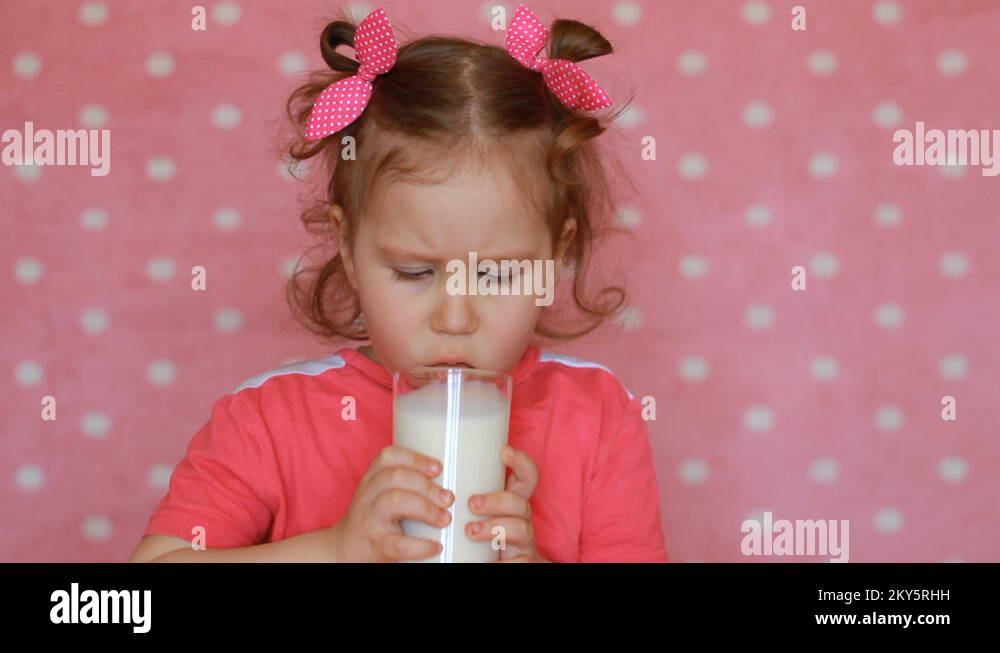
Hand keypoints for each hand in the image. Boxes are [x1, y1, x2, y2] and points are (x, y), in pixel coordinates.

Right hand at [327, 446, 454, 561]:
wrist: (346, 549)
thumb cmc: (376, 518)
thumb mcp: (382, 493)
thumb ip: (409, 482)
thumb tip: (458, 476)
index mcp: (372, 479)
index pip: (387, 457)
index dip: (414, 458)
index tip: (438, 467)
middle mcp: (367, 495)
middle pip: (394, 477)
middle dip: (425, 485)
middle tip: (449, 498)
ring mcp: (369, 519)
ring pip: (393, 502)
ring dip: (425, 508)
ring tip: (445, 519)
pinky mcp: (374, 544)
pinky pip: (396, 543)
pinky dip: (420, 545)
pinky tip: (437, 546)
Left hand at [465, 444, 550, 562]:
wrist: (500, 563)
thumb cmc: (481, 534)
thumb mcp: (477, 511)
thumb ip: (464, 494)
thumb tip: (428, 477)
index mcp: (512, 501)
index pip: (527, 476)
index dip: (521, 461)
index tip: (504, 451)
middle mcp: (522, 518)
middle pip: (520, 502)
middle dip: (497, 500)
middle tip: (471, 503)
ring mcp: (524, 540)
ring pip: (521, 528)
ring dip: (495, 527)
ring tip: (470, 531)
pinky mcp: (522, 561)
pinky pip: (520, 561)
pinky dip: (504, 562)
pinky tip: (487, 562)